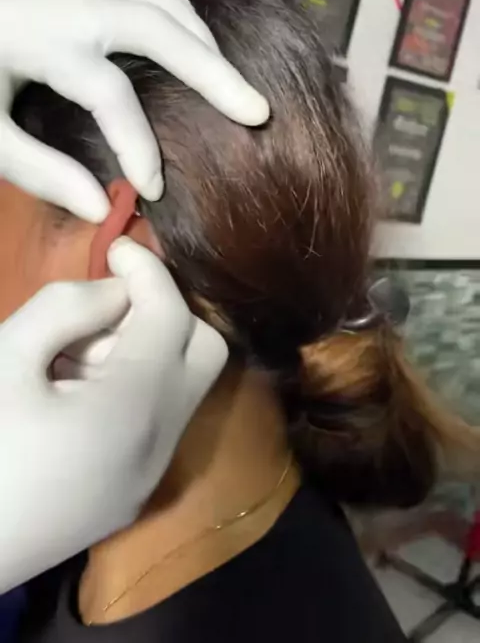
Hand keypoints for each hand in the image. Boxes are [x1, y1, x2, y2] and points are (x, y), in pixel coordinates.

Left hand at [0, 0, 267, 221]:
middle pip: (158, 27)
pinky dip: (174, 2)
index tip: (152, 189)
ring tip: (230, 80)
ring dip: (200, 36)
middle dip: (211, 72)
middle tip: (256, 112)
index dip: (137, 145)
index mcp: (41, 39)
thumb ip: (38, 171)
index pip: (110, 93)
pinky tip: (188, 27)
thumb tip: (100, 206)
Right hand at [0, 238, 226, 591]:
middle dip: (163, 313)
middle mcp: (161, 442)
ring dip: (142, 352)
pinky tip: (72, 394)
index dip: (148, 270)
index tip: (114, 247)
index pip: (173, 315)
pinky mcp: (130, 495)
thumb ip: (67, 308)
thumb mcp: (6, 361)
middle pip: (202, 351)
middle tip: (100, 309)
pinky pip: (154, 423)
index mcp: (136, 406)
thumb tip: (114, 291)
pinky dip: (131, 389)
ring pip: (178, 387)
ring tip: (69, 357)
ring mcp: (150, 475)